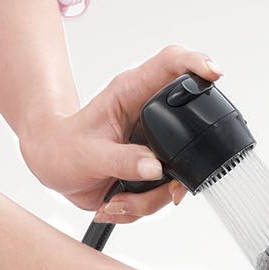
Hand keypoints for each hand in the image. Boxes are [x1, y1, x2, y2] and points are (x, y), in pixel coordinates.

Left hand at [19, 43, 219, 221]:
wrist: (54, 164)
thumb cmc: (62, 147)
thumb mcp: (87, 155)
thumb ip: (121, 161)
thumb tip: (154, 169)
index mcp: (132, 93)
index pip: (171, 64)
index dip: (196, 63)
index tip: (214, 74)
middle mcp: (150, 115)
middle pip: (190, 131)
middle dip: (181, 168)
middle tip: (165, 189)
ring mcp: (156, 143)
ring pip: (178, 174)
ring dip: (152, 198)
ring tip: (116, 199)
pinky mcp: (155, 166)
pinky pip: (164, 192)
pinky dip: (141, 206)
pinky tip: (116, 201)